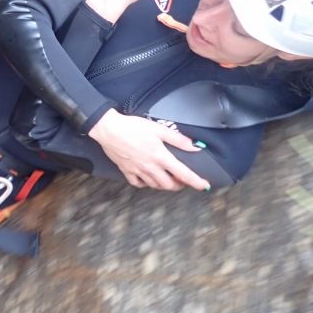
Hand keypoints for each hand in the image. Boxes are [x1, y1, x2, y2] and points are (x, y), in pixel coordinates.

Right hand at [87, 109, 209, 191]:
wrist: (108, 129)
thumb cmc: (132, 126)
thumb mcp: (158, 129)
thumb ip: (178, 139)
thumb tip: (196, 147)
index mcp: (160, 157)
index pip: (183, 174)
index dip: (196, 181)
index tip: (204, 186)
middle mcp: (150, 167)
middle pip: (169, 184)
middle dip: (179, 185)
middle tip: (183, 179)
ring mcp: (138, 171)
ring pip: (155, 186)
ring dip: (165, 185)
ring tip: (168, 179)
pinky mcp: (126, 171)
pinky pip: (138, 183)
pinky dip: (145, 184)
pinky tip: (148, 178)